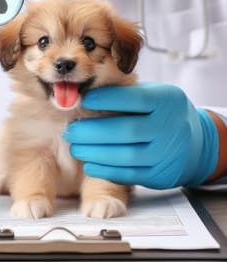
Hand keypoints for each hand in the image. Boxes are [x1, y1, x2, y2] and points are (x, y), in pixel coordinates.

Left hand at [64, 83, 218, 188]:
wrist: (196, 144)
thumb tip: (87, 91)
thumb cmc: (164, 113)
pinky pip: (129, 175)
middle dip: (91, 131)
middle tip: (70, 130)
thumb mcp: (155, 95)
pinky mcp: (161, 176)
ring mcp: (167, 154)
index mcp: (168, 101)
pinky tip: (89, 164)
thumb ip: (127, 92)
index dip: (106, 99)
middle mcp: (170, 127)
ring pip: (125, 156)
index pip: (134, 98)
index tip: (84, 99)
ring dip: (94, 152)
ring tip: (75, 146)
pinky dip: (105, 170)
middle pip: (125, 130)